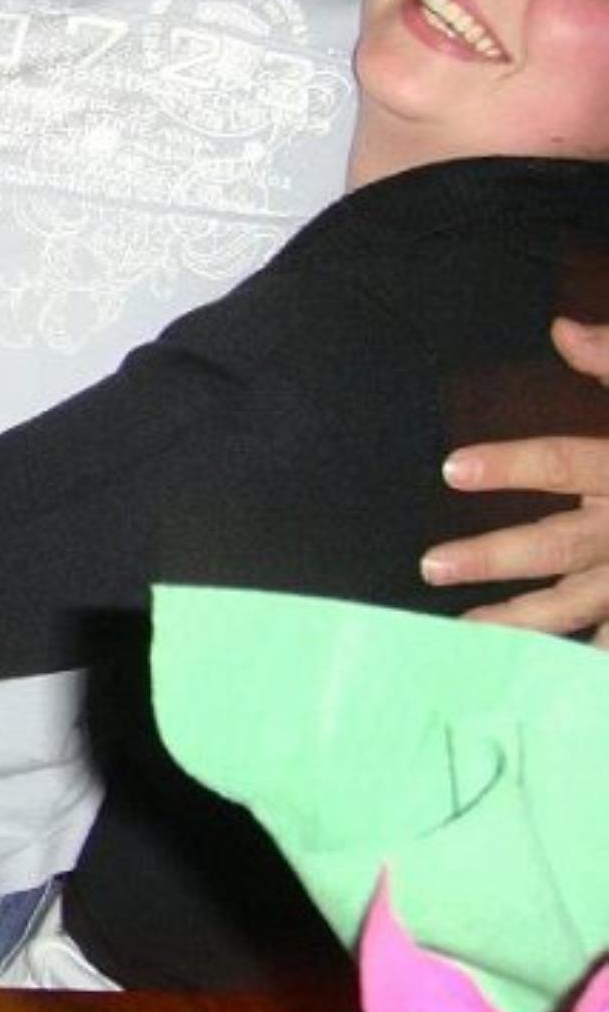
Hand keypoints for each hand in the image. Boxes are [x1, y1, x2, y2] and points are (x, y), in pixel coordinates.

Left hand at [422, 318, 608, 645]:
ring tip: (463, 635)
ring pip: (580, 606)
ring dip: (522, 625)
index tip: (450, 469)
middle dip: (494, 557)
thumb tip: (561, 329)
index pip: (566, 463)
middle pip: (559, 545)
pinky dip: (581, 664)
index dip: (511, 465)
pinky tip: (536, 683)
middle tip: (429, 566)